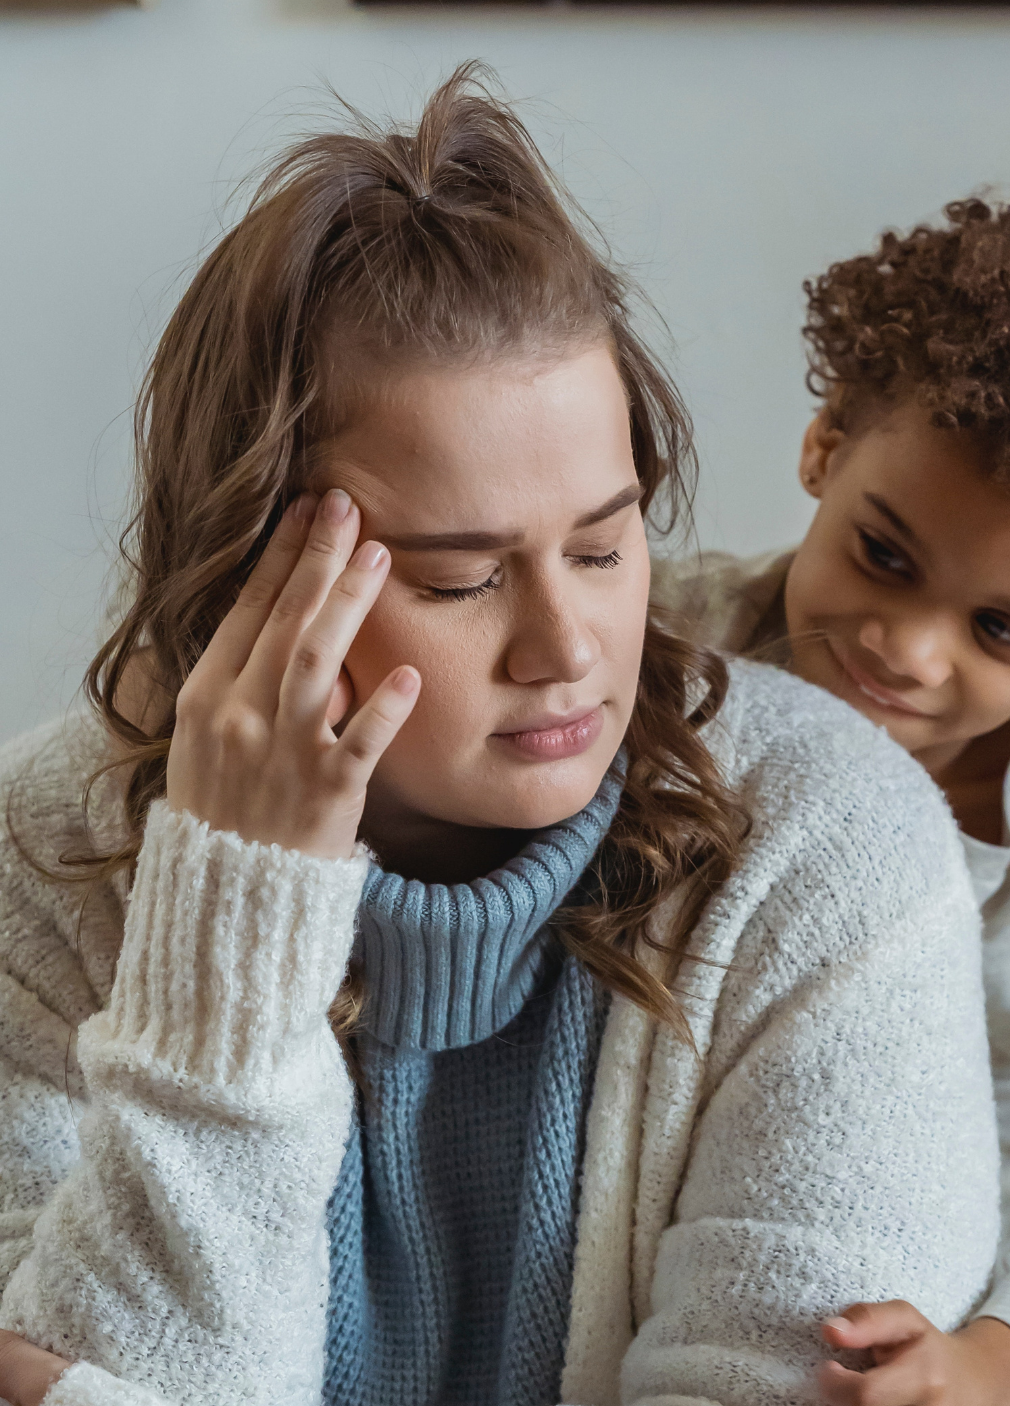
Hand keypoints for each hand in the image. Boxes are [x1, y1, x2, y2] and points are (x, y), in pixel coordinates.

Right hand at [166, 489, 420, 860]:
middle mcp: (238, 718)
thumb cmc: (224, 815)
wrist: (227, 901)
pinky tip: (410, 674)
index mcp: (203, 699)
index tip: (306, 506)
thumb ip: (236, 681)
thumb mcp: (203, 742)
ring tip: (380, 556)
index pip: (246, 610)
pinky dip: (384, 709)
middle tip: (349, 504)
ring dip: (348, 606)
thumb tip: (271, 616)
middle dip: (316, 557)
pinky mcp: (326, 794)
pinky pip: (359, 744)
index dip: (278, 554)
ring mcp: (282, 755)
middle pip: (284, 621)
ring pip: (317, 665)